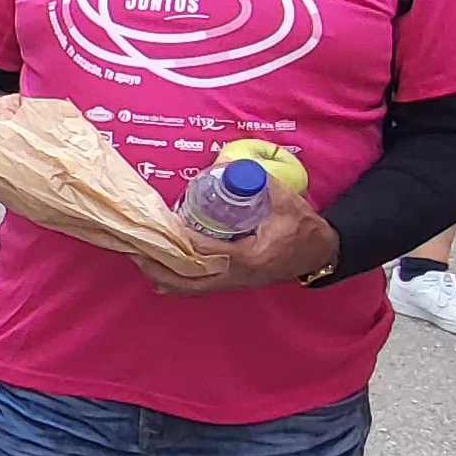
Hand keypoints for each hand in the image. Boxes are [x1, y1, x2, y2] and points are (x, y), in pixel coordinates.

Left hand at [140, 201, 338, 296]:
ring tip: (139, 259)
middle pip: (189, 279)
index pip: (207, 251)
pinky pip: (198, 287)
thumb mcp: (285, 200)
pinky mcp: (233, 282)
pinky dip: (176, 281)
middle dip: (160, 266)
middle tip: (135, 249)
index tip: (162, 226)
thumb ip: (256, 183)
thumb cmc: (303, 226)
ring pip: (191, 287)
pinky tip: (158, 273)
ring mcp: (235, 282)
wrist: (320, 252)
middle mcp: (238, 275)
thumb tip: (225, 168)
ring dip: (163, 275)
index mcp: (250, 257)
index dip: (181, 240)